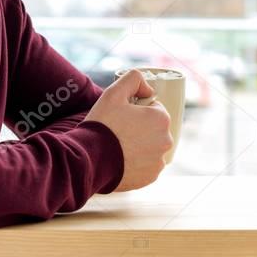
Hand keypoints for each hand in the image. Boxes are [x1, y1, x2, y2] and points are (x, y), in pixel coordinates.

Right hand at [83, 69, 171, 191]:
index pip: (153, 109)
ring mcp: (159, 161)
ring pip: (151, 147)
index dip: (137, 111)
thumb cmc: (103, 125)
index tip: (123, 117)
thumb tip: (148, 90)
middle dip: (140, 128)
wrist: (90, 159)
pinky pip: (146, 166)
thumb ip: (134, 79)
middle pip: (154, 129)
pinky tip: (121, 160)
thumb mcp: (114, 92)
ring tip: (118, 147)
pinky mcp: (150, 177)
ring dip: (139, 146)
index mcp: (161, 118)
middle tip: (118, 131)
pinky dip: (137, 163)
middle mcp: (166, 140)